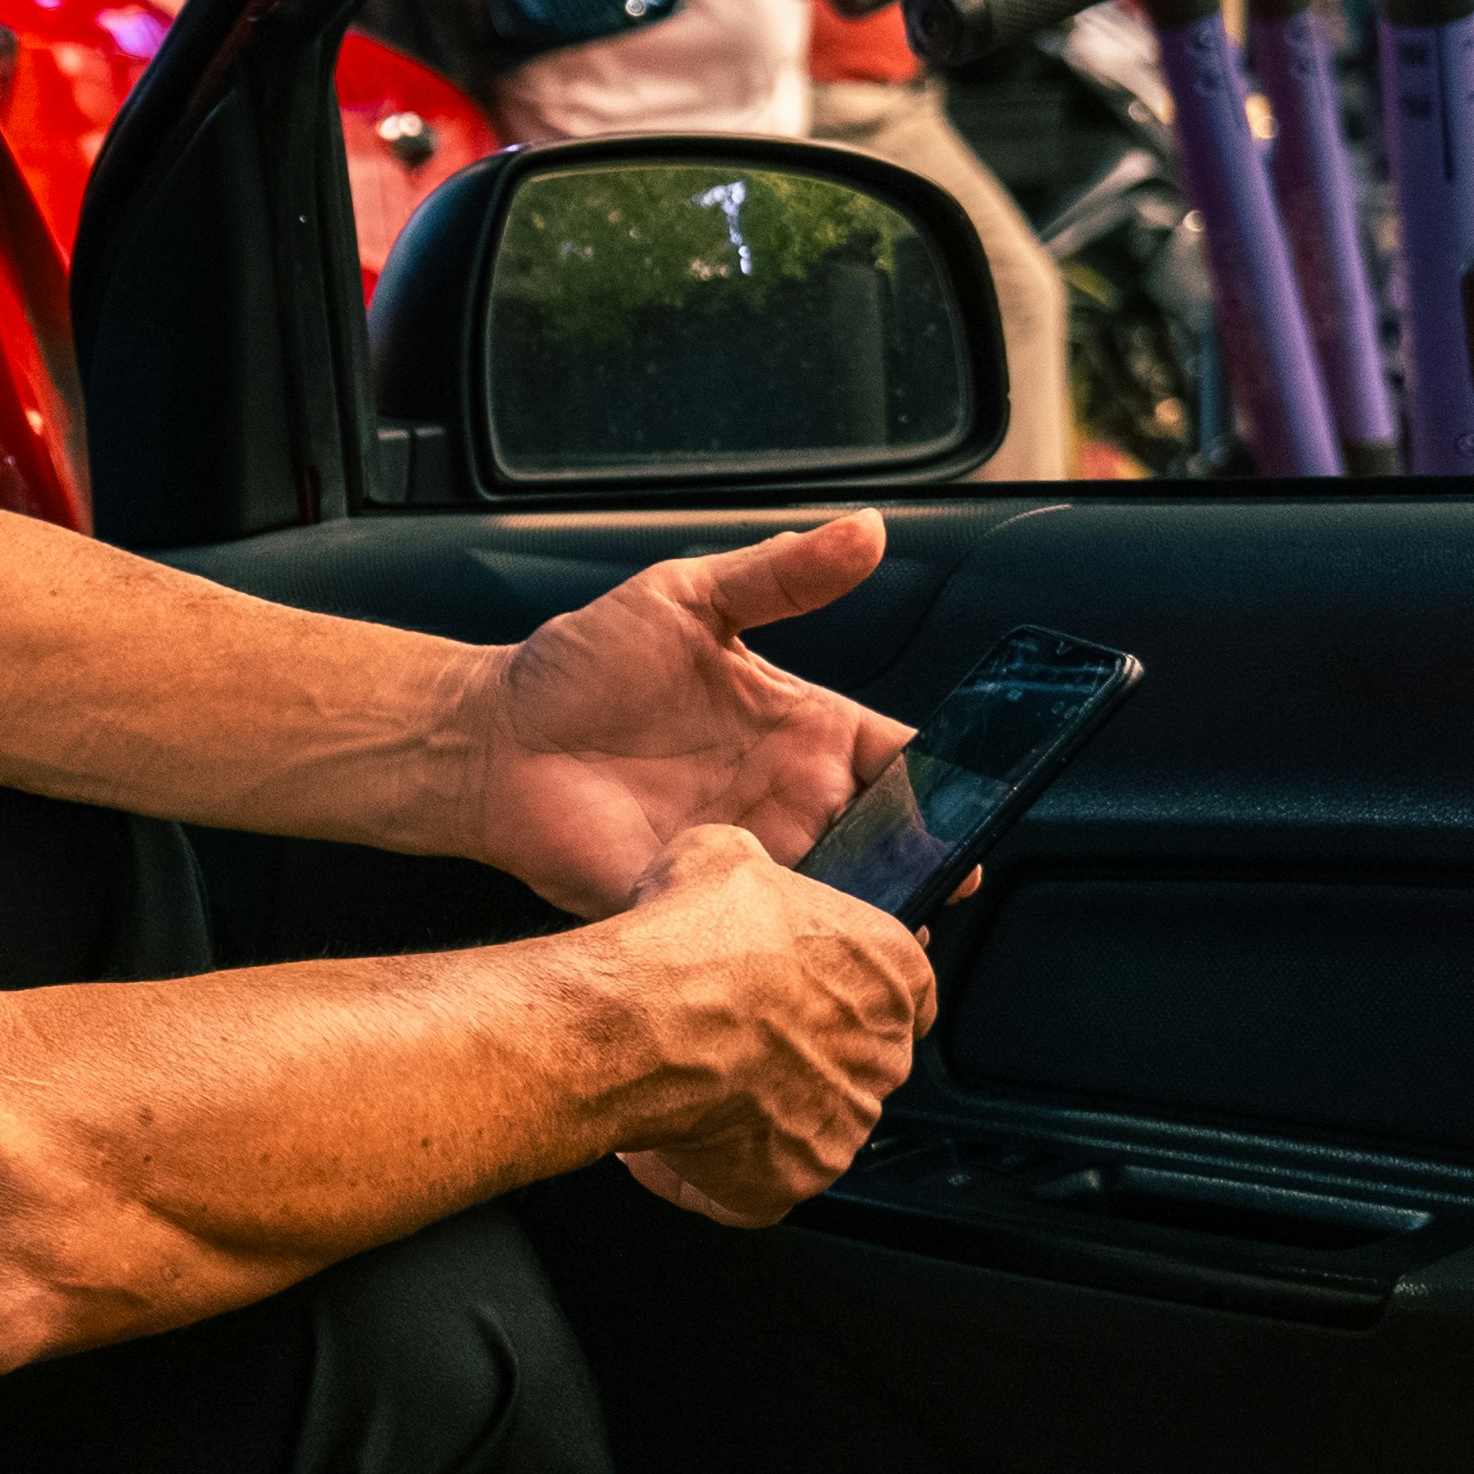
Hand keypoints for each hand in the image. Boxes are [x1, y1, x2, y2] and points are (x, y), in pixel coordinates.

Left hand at [454, 513, 912, 912]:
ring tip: (883, 917)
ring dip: (866, 914)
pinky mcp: (693, 905)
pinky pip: (756, 940)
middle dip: (926, 864)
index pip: (906, 765)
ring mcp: (746, 859)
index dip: (951, 785)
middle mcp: (789, 802)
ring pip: (836, 903)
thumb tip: (870, 528)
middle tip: (946, 872)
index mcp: (803, 732)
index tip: (980, 798)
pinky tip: (796, 939)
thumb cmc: (583, 664)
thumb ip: (782, 574)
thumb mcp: (686, 598)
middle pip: (890, 845)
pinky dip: (783, 945)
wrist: (492, 737)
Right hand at [574, 824, 935, 1222]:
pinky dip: (720, 1168)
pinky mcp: (793, 1182)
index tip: (797, 990)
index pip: (900, 989)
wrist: (639, 1022)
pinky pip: (758, 1183)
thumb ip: (755, 876)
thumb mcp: (719, 856)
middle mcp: (883, 1055)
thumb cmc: (686, 942)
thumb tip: (737, 875)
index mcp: (891, 972)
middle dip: (795, 1053)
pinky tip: (673, 1134)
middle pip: (851, 1060)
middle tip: (727, 1030)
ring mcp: (842, 1126)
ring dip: (757, 1110)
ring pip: (804, 1121)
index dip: (839, 988)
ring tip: (686, 1080)